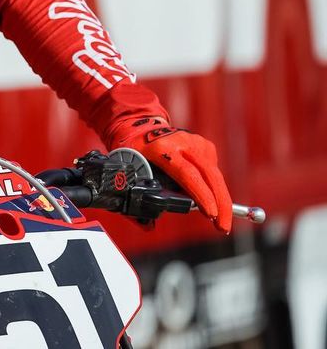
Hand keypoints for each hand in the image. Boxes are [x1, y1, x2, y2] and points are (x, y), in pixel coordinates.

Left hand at [108, 118, 232, 233]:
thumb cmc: (132, 151)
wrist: (138, 125)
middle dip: (220, 204)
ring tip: (218, 218)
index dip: (201, 195)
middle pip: (209, 175)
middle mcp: (181, 142)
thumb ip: (136, 198)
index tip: (210, 214)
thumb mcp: (129, 170)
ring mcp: (194, 141)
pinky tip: (206, 193)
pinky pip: (212, 170)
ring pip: (214, 174)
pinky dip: (212, 185)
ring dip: (219, 198)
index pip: (187, 174)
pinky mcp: (203, 144)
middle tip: (223, 227)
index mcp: (161, 149)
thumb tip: (148, 226)